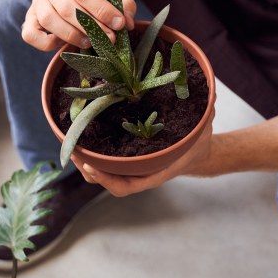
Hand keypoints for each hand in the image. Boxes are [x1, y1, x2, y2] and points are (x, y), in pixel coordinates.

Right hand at [22, 0, 135, 51]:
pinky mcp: (29, 16)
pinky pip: (30, 34)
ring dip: (73, 36)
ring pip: (48, 20)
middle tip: (110, 38)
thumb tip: (127, 23)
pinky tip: (65, 43)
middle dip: (92, 27)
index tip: (119, 24)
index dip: (103, 11)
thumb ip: (123, 1)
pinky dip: (47, 43)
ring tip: (92, 42)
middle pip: (66, 7)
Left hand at [73, 116, 214, 196]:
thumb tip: (206, 93)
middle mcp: (142, 171)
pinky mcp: (128, 158)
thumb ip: (204, 109)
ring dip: (85, 162)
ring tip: (71, 143)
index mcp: (158, 170)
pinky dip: (92, 153)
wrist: (199, 151)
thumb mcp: (204, 121)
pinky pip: (106, 161)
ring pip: (104, 173)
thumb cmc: (200, 137)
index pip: (128, 185)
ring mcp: (133, 167)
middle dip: (88, 169)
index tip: (91, 165)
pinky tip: (81, 135)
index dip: (107, 180)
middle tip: (73, 151)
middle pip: (109, 181)